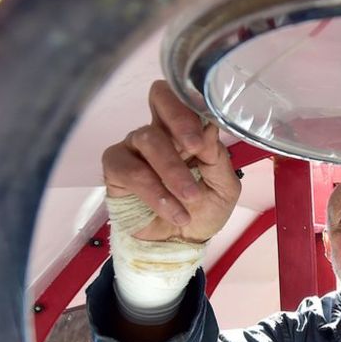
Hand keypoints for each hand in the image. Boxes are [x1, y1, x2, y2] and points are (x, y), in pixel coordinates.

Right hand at [102, 80, 240, 242]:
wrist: (181, 244)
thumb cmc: (203, 211)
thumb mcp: (224, 188)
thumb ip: (217, 159)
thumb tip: (208, 129)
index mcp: (187, 130)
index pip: (184, 97)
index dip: (193, 108)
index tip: (206, 134)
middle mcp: (160, 130)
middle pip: (160, 97)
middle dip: (179, 119)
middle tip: (194, 147)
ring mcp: (135, 147)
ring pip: (149, 139)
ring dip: (173, 171)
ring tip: (191, 198)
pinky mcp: (116, 168)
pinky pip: (132, 171)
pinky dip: (156, 192)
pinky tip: (174, 210)